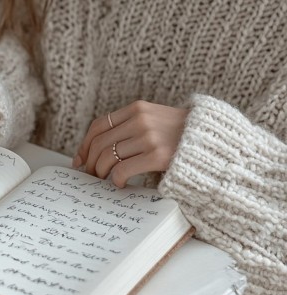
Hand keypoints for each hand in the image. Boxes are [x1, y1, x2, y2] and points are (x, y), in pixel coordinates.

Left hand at [73, 100, 188, 186]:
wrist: (215, 142)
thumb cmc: (184, 136)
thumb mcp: (158, 119)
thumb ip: (134, 126)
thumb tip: (101, 149)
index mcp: (138, 108)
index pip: (99, 125)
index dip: (85, 144)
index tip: (79, 160)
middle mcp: (141, 119)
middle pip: (100, 143)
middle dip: (90, 163)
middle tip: (90, 176)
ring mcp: (149, 137)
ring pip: (108, 157)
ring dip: (101, 173)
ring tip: (105, 181)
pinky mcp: (158, 155)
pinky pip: (122, 170)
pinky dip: (116, 180)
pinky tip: (121, 185)